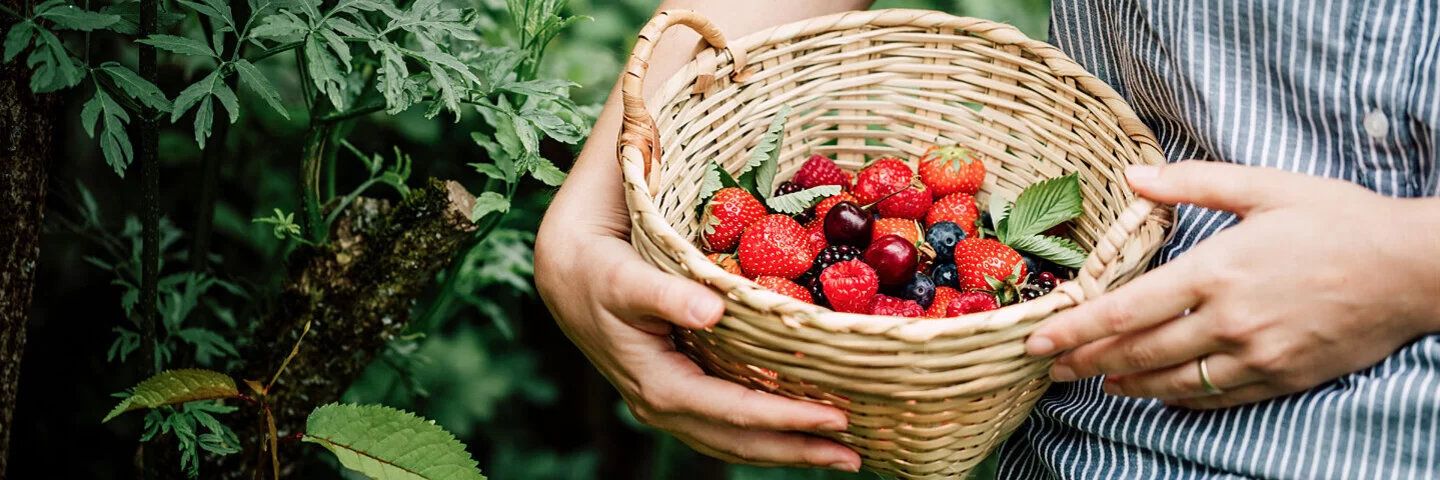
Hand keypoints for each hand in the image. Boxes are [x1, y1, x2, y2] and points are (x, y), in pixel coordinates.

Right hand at [534, 126, 859, 470]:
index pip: (735, 413)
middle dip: (798, 450)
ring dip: (787, 450)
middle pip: (740, 443)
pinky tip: (798, 429)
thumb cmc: (601, 271)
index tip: (836, 416)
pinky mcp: (678, 394)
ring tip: (839, 453)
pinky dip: (766, 433)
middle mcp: (665, 407)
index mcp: (659, 386)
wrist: (567, 274)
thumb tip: (712, 310)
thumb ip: (669, 294)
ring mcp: (671, 406)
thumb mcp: (628, 279)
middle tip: (855, 454)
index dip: (787, 418)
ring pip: (735, 443)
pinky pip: (728, 426)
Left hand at [1025, 161, 1439, 408]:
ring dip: (1125, 384)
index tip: (1039, 339)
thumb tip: (1132, 174)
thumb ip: (1192, 183)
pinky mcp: (1281, 376)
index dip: (1076, 327)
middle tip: (1048, 366)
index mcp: (1217, 270)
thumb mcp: (1264, 187)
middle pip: (1139, 351)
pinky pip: (1216, 396)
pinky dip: (1177, 397)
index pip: (1127, 309)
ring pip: (1172, 381)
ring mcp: (1256, 354)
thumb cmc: (1338, 220)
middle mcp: (1229, 319)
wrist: (1414, 268)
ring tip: (1094, 380)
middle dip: (1086, 361)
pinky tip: (1155, 393)